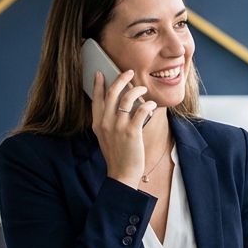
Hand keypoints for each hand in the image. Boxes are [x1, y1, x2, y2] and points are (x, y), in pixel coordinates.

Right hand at [91, 70, 156, 188]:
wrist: (122, 174)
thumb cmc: (117, 155)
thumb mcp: (105, 137)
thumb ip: (108, 122)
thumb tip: (117, 105)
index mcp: (97, 124)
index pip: (96, 98)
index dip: (98, 84)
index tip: (101, 73)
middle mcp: (106, 123)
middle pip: (111, 93)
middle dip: (121, 79)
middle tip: (129, 72)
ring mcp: (118, 127)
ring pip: (127, 99)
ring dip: (137, 90)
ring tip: (143, 89)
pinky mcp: (132, 132)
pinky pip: (141, 111)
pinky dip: (147, 105)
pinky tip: (151, 104)